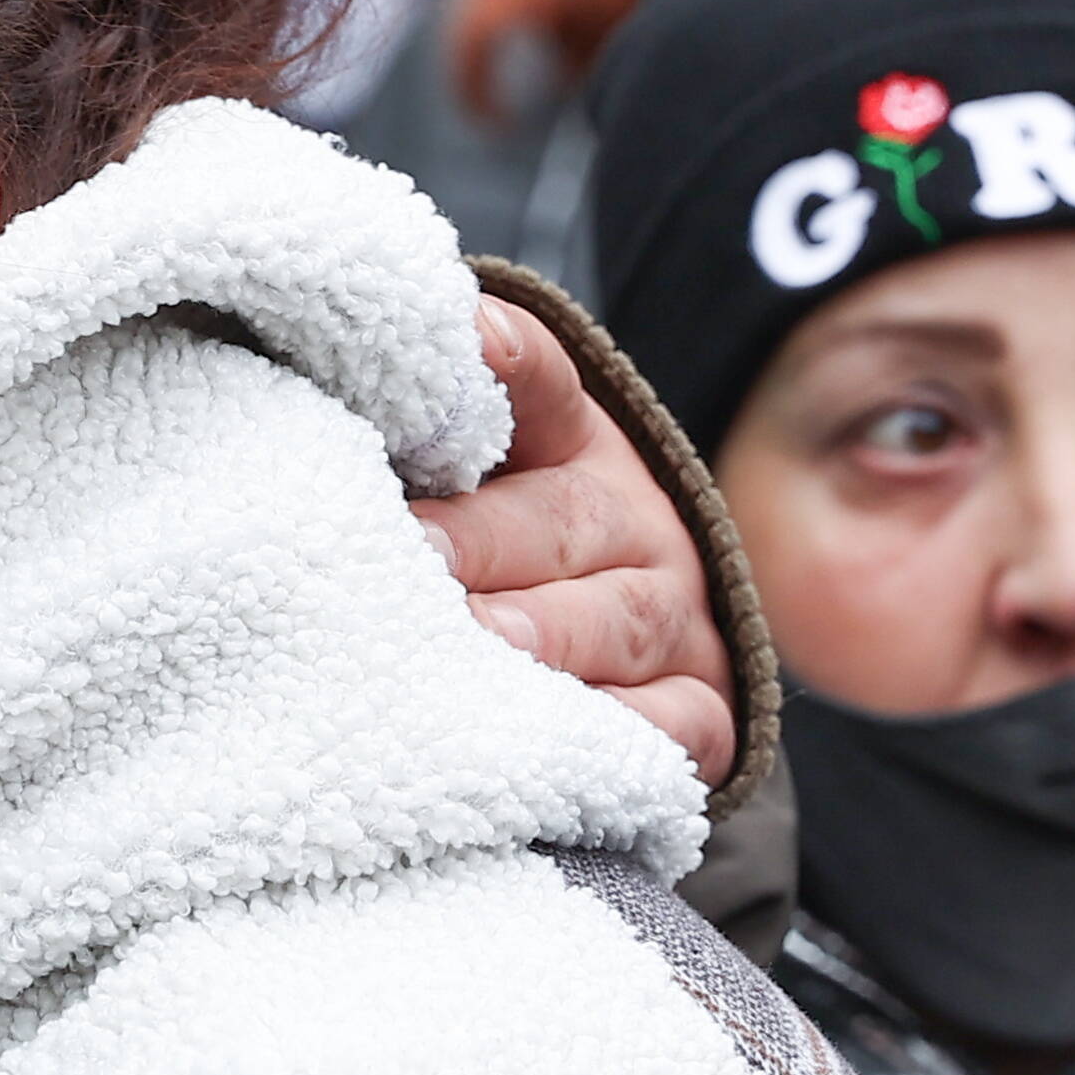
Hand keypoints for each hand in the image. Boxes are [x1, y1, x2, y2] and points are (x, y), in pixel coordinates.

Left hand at [417, 298, 735, 787]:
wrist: (634, 660)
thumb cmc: (506, 558)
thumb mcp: (475, 481)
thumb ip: (420, 439)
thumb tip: (374, 371)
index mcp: (571, 447)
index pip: (541, 385)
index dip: (508, 359)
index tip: (470, 339)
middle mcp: (634, 526)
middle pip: (564, 520)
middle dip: (482, 540)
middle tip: (416, 556)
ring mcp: (674, 623)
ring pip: (616, 620)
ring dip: (542, 632)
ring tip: (476, 638)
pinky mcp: (700, 715)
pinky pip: (669, 726)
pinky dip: (617, 729)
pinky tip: (552, 734)